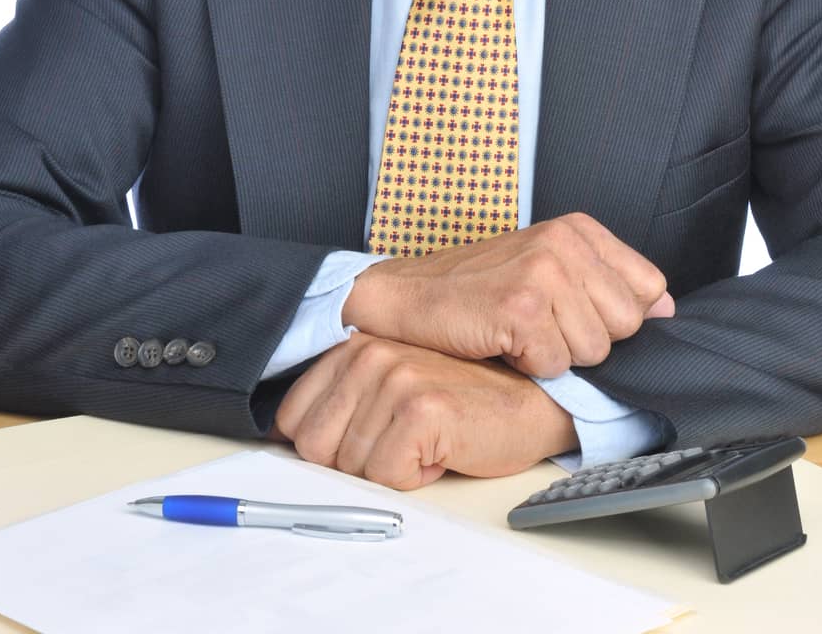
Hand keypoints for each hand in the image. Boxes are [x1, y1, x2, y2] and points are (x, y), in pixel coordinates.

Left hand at [270, 333, 578, 489]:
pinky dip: (416, 478)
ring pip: (352, 468)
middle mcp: (368, 352)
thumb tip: (289, 446)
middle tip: (405, 441)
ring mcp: (394, 376)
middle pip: (316, 449)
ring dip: (393, 469)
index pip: (293, 420)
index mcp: (354, 344)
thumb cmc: (465, 401)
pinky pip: (387, 477)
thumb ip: (342, 404)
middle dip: (357, 463)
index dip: (330, 448)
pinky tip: (443, 450)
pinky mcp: (422, 408)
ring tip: (428, 441)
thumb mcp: (390, 392)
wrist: (532, 401)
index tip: (371, 438)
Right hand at [343, 212, 674, 378]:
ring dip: (557, 356)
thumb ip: (608, 283)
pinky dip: (530, 366)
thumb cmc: (479, 289)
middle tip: (542, 325)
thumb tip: (667, 307)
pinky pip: (556, 365)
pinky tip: (503, 341)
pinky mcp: (522, 306)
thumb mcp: (551, 269)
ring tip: (520, 331)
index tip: (577, 316)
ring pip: (595, 351)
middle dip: (588, 340)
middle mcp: (566, 242)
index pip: (650, 289)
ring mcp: (545, 272)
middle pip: (627, 325)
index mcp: (580, 229)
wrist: (409, 296)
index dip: (619, 318)